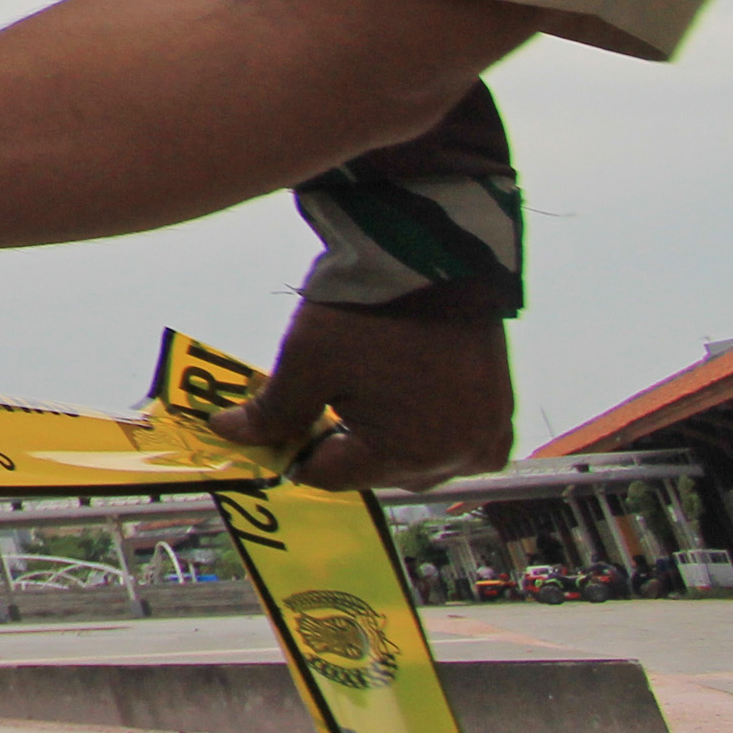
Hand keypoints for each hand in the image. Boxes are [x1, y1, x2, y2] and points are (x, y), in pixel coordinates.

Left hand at [209, 303, 512, 491]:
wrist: (430, 257)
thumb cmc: (365, 314)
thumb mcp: (306, 362)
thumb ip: (272, 411)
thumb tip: (229, 436)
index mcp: (407, 454)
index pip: (330, 475)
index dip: (293, 452)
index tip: (273, 424)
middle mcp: (456, 456)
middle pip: (379, 472)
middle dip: (342, 449)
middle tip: (316, 406)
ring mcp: (485, 432)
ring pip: (423, 462)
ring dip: (389, 445)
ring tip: (361, 404)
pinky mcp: (502, 407)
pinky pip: (467, 446)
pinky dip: (437, 439)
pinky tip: (414, 415)